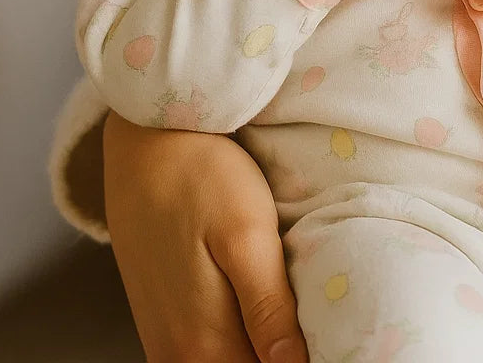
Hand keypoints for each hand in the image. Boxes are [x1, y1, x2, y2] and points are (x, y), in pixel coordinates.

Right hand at [103, 112, 307, 362]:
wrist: (146, 140)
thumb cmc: (202, 177)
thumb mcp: (247, 235)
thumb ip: (268, 309)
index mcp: (204, 344)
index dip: (304, 359)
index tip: (336, 341)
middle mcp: (179, 354)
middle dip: (287, 355)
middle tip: (325, 327)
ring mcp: (164, 338)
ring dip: (262, 350)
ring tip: (298, 321)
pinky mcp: (161, 318)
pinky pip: (204, 351)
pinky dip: (237, 342)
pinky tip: (261, 316)